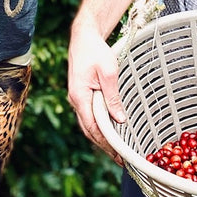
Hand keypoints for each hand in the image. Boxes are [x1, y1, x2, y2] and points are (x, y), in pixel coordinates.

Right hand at [67, 28, 124, 164]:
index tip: (119, 155)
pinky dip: (99, 126)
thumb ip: (112, 97)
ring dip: (101, 138)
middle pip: (89, 130)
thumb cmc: (96, 51)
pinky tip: (110, 131)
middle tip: (121, 159)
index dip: (106, 143)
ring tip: (117, 150)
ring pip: (88, 124)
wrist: (84, 37)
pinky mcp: (81, 94)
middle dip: (104, 146)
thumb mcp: (108, 73)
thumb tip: (120, 120)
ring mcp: (77, 98)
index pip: (93, 127)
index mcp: (79, 96)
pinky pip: (89, 115)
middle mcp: (75, 100)